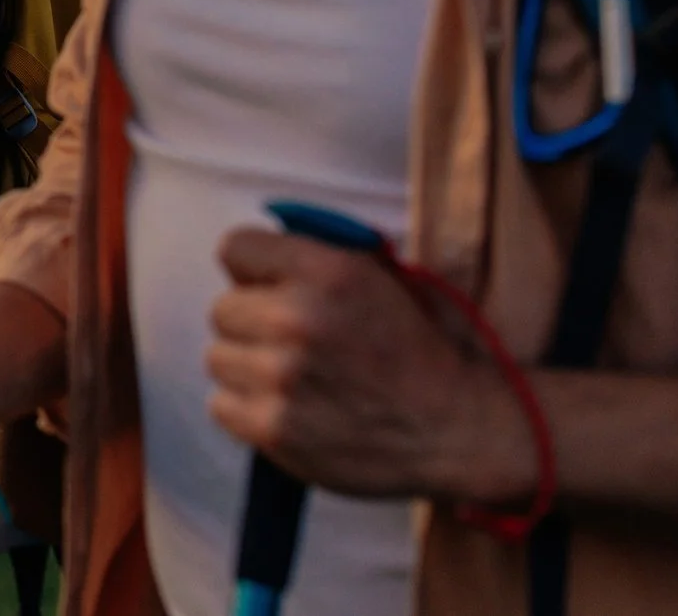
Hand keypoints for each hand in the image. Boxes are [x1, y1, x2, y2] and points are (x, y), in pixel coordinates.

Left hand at [207, 228, 535, 505]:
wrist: (459, 429)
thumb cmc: (421, 350)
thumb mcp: (385, 277)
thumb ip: (317, 257)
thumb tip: (255, 256)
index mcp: (326, 270)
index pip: (235, 248)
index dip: (254, 270)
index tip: (272, 288)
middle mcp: (296, 318)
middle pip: (222, 308)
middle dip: (252, 323)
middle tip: (294, 343)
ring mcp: (281, 376)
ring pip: (218, 358)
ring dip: (249, 369)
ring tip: (297, 381)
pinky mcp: (273, 427)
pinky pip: (221, 406)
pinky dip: (248, 411)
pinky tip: (291, 410)